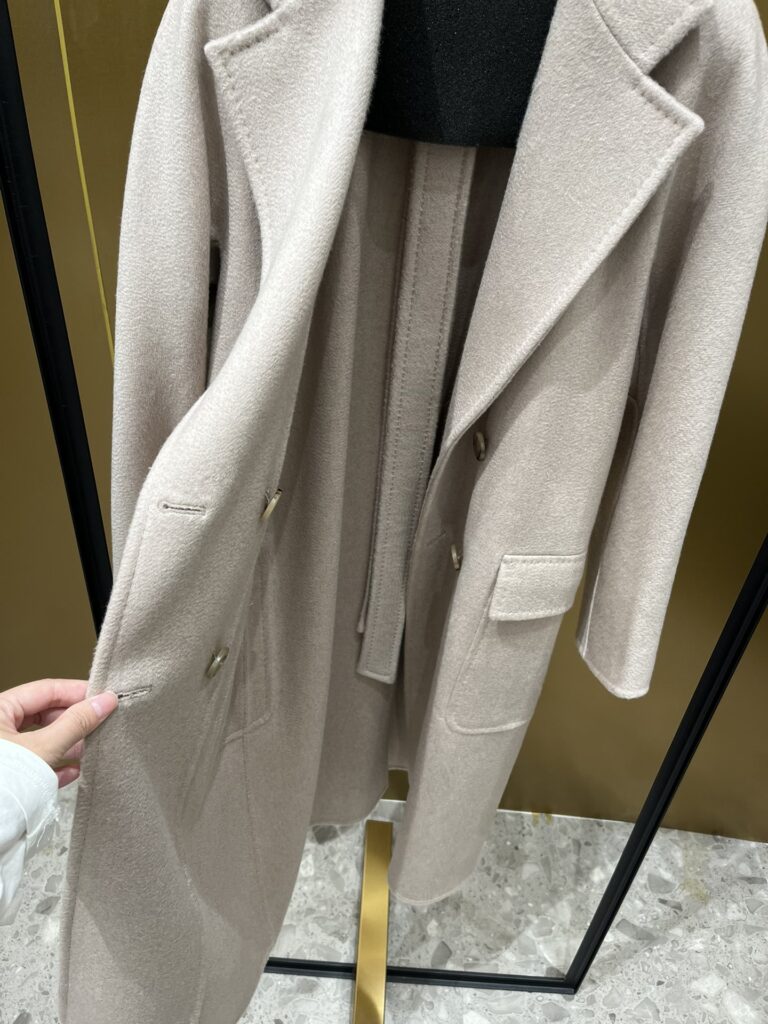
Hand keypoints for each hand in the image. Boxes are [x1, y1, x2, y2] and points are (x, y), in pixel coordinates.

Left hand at [0, 679, 117, 786]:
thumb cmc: (3, 783)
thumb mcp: (43, 748)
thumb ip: (76, 723)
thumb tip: (105, 701)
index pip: (45, 690)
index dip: (76, 692)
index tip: (104, 697)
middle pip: (43, 715)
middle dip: (73, 722)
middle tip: (100, 725)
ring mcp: (3, 755)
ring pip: (40, 740)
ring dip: (67, 745)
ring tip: (89, 750)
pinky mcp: (7, 778)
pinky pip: (34, 764)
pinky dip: (54, 766)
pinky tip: (73, 772)